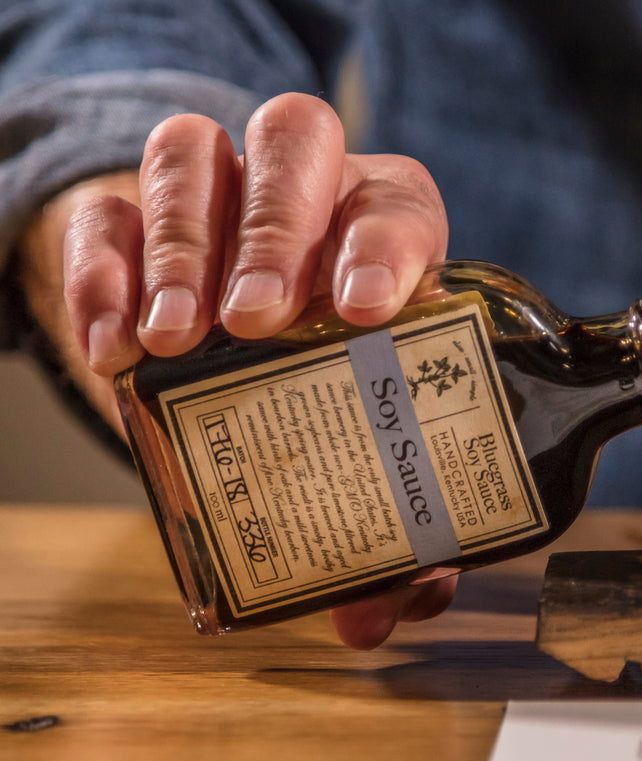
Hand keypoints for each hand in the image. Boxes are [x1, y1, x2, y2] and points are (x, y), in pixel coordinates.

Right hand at [41, 93, 455, 647]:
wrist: (211, 335)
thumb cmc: (311, 381)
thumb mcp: (353, 433)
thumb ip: (389, 516)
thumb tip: (400, 598)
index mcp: (379, 233)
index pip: (396, 202)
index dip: (387, 242)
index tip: (366, 310)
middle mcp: (301, 192)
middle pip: (295, 144)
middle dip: (278, 227)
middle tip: (258, 320)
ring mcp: (208, 194)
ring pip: (194, 155)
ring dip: (187, 245)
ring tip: (178, 340)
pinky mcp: (123, 217)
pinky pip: (104, 215)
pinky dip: (103, 277)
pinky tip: (114, 349)